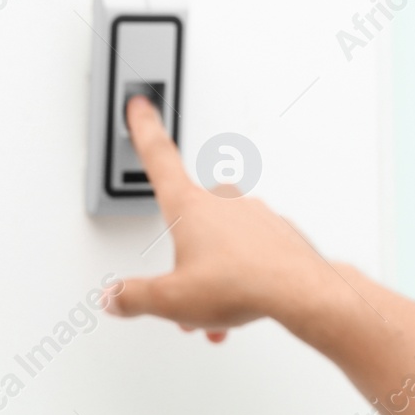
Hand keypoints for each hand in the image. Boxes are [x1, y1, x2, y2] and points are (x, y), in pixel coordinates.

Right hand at [103, 96, 337, 341]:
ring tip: (217, 309)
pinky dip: (244, 275)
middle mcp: (224, 201)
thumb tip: (115, 297)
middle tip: (186, 284)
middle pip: (192, 216)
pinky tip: (245, 298)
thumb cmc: (241, 284)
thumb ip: (135, 296)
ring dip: (216, 271)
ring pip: (224, 240)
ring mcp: (255, 214)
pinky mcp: (279, 232)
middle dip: (186, 251)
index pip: (159, 159)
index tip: (139, 105)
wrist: (299, 290)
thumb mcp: (171, 299)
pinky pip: (252, 251)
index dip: (144, 130)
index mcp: (191, 207)